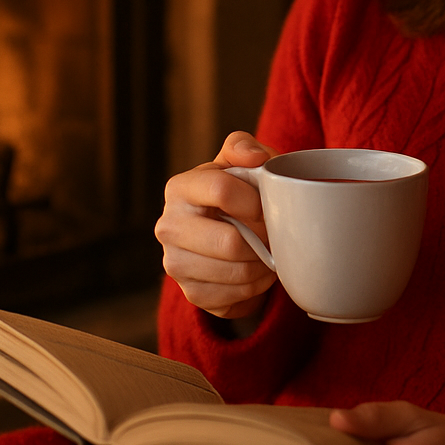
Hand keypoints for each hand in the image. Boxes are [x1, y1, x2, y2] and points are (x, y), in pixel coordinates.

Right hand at [155, 131, 277, 320]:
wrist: (226, 234)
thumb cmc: (237, 192)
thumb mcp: (240, 163)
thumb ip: (243, 147)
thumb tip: (254, 157)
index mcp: (179, 188)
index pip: (221, 190)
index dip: (256, 201)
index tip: (269, 207)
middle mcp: (168, 226)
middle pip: (230, 242)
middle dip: (263, 240)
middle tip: (276, 236)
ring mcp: (175, 264)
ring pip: (236, 272)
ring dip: (263, 266)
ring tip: (270, 253)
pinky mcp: (191, 293)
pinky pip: (234, 297)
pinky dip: (256, 287)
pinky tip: (259, 272)